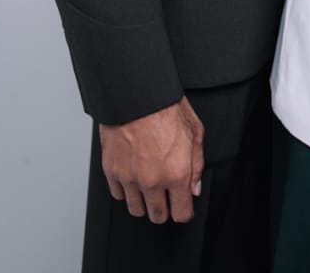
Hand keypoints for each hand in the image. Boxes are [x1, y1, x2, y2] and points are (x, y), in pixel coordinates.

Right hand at [99, 96, 204, 223]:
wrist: (137, 94)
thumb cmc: (166, 108)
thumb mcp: (194, 132)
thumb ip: (197, 164)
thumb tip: (194, 188)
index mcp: (176, 173)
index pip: (181, 213)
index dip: (185, 211)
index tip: (184, 206)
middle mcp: (152, 180)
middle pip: (158, 216)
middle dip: (165, 209)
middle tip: (166, 196)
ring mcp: (130, 178)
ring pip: (136, 209)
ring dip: (144, 202)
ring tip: (149, 187)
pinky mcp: (112, 171)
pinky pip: (118, 195)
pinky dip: (126, 189)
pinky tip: (134, 176)